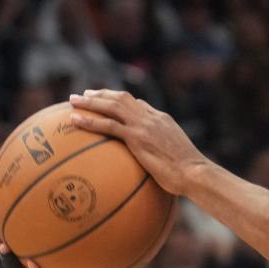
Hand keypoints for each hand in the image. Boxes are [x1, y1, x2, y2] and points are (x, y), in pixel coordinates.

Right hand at [0, 222, 130, 267]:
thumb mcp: (95, 261)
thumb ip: (90, 245)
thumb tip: (94, 216)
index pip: (24, 256)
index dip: (12, 241)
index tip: (2, 220)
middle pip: (15, 265)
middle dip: (2, 247)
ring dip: (12, 263)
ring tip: (4, 246)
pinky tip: (32, 264)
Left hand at [68, 89, 205, 195]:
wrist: (195, 172)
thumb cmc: (190, 173)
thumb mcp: (178, 157)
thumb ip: (165, 152)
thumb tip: (161, 166)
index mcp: (162, 119)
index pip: (139, 104)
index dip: (120, 101)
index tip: (108, 102)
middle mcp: (151, 117)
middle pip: (122, 98)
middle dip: (101, 94)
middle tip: (84, 95)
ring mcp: (144, 126)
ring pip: (112, 106)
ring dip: (90, 102)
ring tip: (73, 101)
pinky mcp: (137, 137)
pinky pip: (108, 125)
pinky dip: (89, 120)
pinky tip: (74, 120)